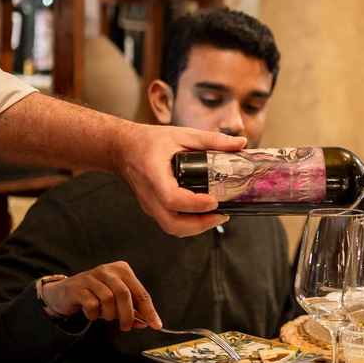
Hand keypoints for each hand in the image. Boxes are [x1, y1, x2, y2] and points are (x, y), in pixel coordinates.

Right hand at [41, 261, 160, 330]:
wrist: (64, 292)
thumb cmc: (95, 295)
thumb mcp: (115, 302)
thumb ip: (131, 311)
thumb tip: (146, 323)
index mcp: (122, 270)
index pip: (140, 292)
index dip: (149, 311)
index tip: (156, 325)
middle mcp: (108, 270)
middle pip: (125, 294)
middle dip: (128, 315)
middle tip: (126, 327)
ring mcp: (92, 277)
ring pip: (108, 299)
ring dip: (109, 314)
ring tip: (105, 316)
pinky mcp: (78, 287)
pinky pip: (92, 304)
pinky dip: (94, 314)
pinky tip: (92, 314)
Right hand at [116, 123, 245, 236]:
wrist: (123, 148)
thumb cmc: (149, 141)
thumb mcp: (182, 134)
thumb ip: (212, 140)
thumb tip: (240, 143)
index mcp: (154, 173)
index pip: (171, 197)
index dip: (194, 204)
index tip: (213, 201)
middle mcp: (149, 194)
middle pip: (172, 223)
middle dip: (200, 224)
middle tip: (222, 214)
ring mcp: (149, 204)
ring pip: (171, 228)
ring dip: (196, 227)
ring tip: (217, 216)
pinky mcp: (152, 208)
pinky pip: (170, 223)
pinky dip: (189, 224)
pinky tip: (204, 214)